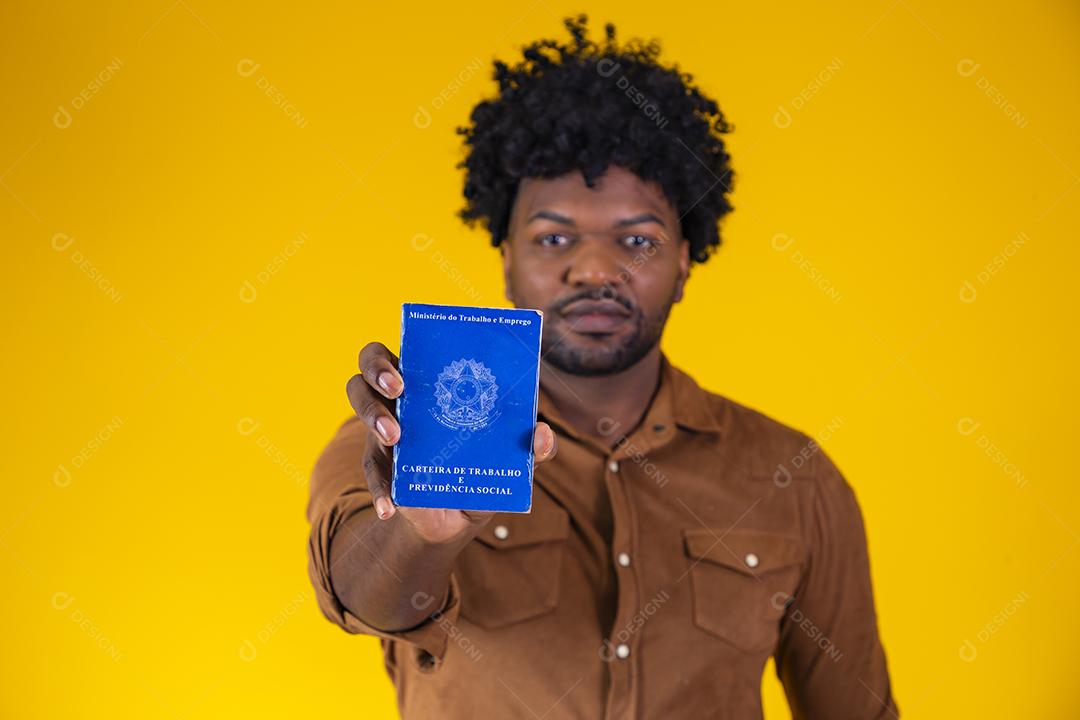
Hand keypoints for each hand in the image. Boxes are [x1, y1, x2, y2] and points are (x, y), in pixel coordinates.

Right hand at [346, 341, 557, 545]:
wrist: (453, 520)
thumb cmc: (480, 472)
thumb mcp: (508, 461)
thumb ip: (530, 449)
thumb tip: (543, 433)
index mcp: (433, 386)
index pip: (406, 351)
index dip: (401, 351)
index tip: (410, 368)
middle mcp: (402, 402)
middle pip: (369, 369)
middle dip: (377, 372)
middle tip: (398, 390)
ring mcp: (384, 432)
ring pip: (360, 406)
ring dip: (373, 417)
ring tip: (393, 439)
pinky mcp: (381, 466)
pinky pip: (371, 471)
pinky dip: (379, 490)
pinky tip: (389, 507)